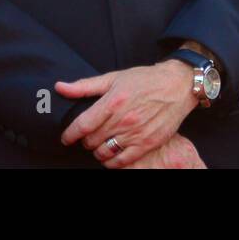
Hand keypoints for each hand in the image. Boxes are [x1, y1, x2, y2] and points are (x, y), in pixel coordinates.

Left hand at [56, 60, 197, 167]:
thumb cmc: (146, 80)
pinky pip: (121, 161)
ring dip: (98, 151)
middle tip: (91, 135)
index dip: (69, 135)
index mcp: (113, 102)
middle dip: (86, 140)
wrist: (179, 85)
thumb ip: (85, 86)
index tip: (67, 137)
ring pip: (104, 153)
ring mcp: (136, 133)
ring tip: (102, 143)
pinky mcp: (147, 144)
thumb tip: (59, 87)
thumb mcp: (115, 77)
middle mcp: (123, 120)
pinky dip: (112, 161)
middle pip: (91, 141)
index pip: (81, 126)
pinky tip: (112, 153)